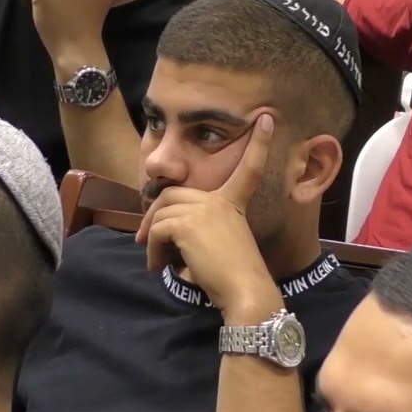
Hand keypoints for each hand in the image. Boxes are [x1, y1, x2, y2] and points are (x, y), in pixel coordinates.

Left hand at [136, 114, 280, 315]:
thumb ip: (201, 230)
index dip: (259, 144)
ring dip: (152, 240)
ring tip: (157, 262)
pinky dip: (152, 250)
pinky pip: (157, 231)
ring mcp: (205, 209)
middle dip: (154, 216)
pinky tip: (158, 266)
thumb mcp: (221, 245)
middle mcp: (220, 200)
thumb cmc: (234, 278)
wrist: (245, 292)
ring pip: (161, 216)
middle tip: (144, 239)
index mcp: (234, 203)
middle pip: (172, 196)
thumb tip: (164, 235)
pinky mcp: (188, 224)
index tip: (267, 119)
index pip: (248, 168)